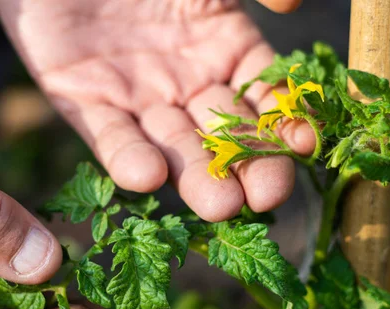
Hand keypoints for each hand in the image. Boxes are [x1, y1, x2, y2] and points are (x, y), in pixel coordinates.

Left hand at [0, 0, 314, 221]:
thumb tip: (292, 4)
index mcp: (225, 48)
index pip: (264, 97)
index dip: (286, 120)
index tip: (307, 145)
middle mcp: (185, 81)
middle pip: (222, 134)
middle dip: (247, 167)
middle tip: (265, 198)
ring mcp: (136, 96)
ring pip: (171, 144)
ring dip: (194, 177)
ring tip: (218, 206)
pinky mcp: (82, 101)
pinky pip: (107, 135)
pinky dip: (126, 157)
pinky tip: (147, 177)